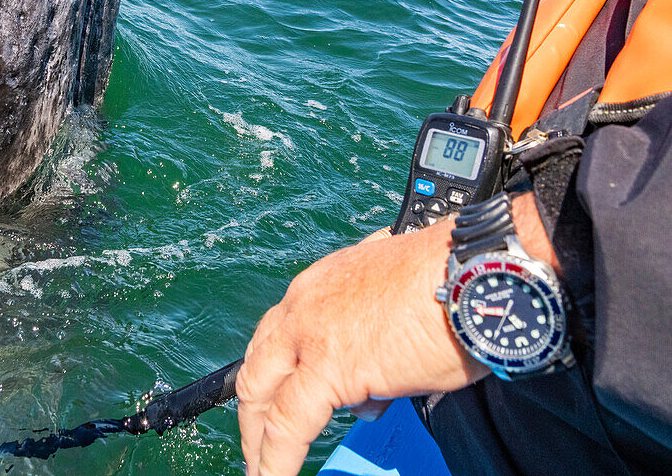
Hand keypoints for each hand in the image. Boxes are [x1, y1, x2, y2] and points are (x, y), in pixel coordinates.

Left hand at [237, 220, 487, 475]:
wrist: (475, 272)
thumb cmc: (455, 283)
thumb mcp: (396, 304)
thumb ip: (371, 338)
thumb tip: (373, 383)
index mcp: (322, 285)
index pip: (280, 334)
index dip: (273, 374)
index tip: (274, 402)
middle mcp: (306, 303)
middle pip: (258, 364)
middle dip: (253, 409)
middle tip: (257, 442)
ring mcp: (311, 334)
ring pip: (261, 393)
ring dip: (259, 438)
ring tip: (262, 468)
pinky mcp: (328, 368)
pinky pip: (288, 424)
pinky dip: (276, 459)